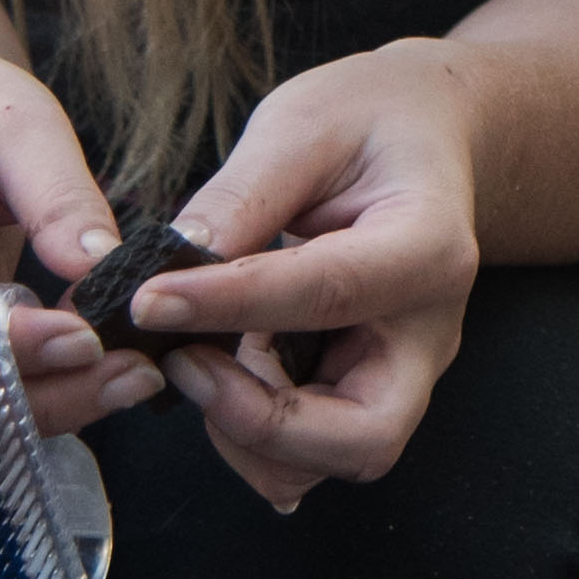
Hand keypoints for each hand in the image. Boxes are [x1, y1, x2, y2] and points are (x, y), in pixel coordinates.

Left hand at [120, 42, 488, 509]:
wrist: (424, 133)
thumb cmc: (369, 120)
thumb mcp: (303, 125)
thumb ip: (242, 196)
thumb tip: (169, 268)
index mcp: (428, 246)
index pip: (326, 294)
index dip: (229, 306)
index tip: (149, 300)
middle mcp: (429, 329)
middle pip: (365, 435)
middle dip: (262, 422)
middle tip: (186, 362)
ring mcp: (406, 368)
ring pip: (339, 458)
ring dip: (253, 434)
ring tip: (197, 358)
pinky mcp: (370, 385)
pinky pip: (316, 446)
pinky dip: (256, 432)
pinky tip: (221, 367)